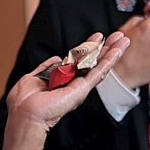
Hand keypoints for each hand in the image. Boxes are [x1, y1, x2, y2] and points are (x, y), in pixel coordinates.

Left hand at [2, 32, 128, 149]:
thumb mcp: (35, 76)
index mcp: (63, 80)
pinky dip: (108, 61)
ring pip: (100, 66)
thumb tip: (56, 59)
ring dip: (112, 53)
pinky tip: (116, 52)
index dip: (89, 48)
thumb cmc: (25, 102)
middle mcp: (73, 83)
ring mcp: (79, 87)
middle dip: (107, 48)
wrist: (26, 113)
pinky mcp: (82, 89)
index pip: (80, 61)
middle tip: (118, 37)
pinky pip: (98, 73)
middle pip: (94, 62)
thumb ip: (47, 67)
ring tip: (123, 41)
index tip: (97, 37)